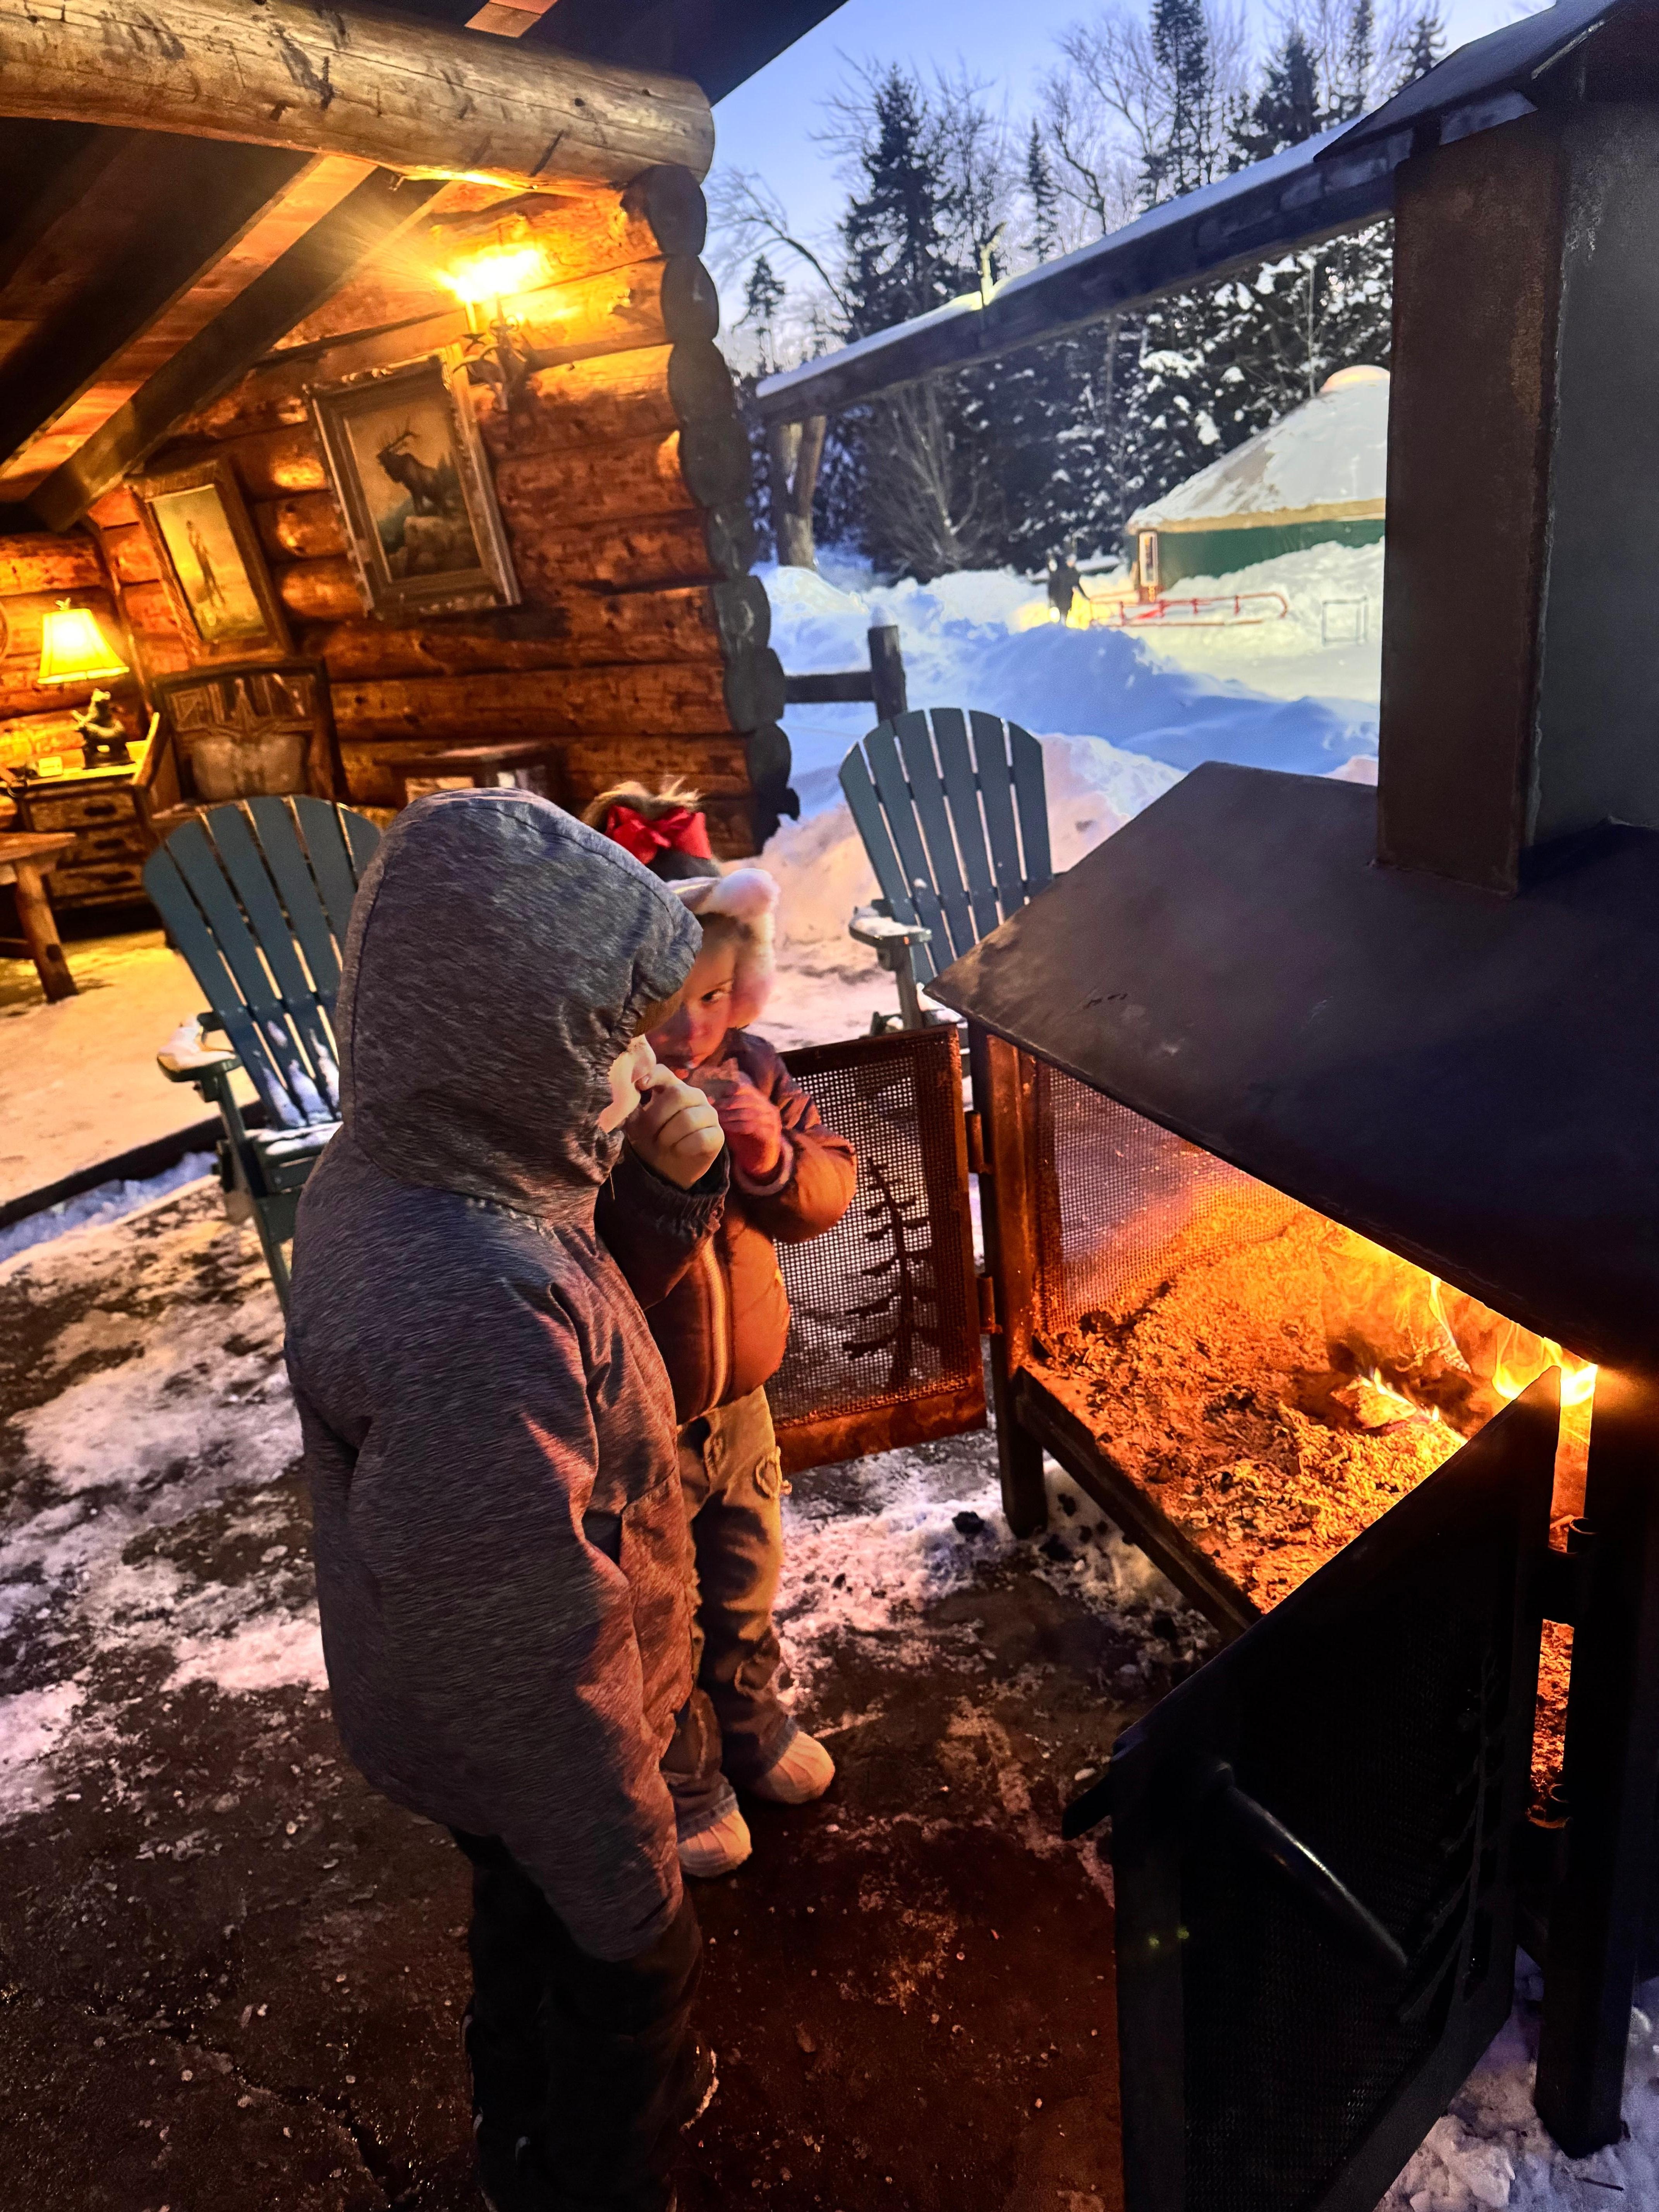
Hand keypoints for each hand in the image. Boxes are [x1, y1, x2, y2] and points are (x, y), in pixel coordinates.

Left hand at [626, 1069, 724, 1189]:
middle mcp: (693, 1096)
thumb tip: (623, 1093)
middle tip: (651, 1134)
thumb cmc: (650, 1141)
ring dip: (670, 1135)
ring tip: (665, 1144)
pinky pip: (701, 1138)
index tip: (641, 1086)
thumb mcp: (636, 1124)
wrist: (665, 1171)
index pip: (664, 1072)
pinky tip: (680, 1150)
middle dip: (658, 1117)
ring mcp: (708, 1114)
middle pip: (678, 1094)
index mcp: (671, 1088)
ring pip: (689, 1118)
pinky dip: (685, 1147)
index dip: (653, 1076)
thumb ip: (631, 1107)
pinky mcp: (717, 1135)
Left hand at [710, 1077, 783, 1181]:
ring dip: (731, 1115)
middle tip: (714, 1108)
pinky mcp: (770, 1135)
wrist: (760, 1158)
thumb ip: (724, 1110)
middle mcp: (769, 1109)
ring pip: (750, 1113)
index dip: (732, 1090)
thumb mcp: (733, 1120)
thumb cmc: (744, 1137)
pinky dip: (736, 1126)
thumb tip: (708, 1099)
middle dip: (729, 1103)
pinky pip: (752, 1127)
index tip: (719, 1097)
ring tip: (718, 1118)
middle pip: (748, 1100)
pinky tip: (725, 1128)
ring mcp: (771, 1122)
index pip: (747, 1088)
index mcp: (761, 1102)